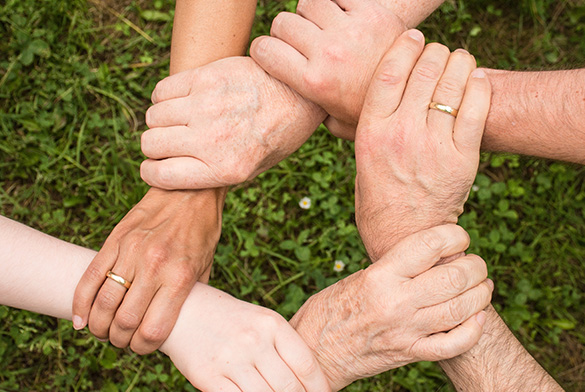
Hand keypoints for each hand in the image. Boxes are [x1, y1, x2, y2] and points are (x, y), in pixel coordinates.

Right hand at [72, 187, 224, 353]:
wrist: (190, 190)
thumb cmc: (202, 231)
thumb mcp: (205, 266)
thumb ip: (190, 295)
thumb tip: (177, 322)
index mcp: (180, 277)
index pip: (153, 329)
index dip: (143, 347)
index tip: (142, 347)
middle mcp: (154, 266)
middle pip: (124, 321)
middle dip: (119, 340)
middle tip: (121, 340)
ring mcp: (132, 251)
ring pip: (103, 302)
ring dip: (99, 326)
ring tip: (103, 330)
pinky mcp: (115, 239)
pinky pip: (90, 277)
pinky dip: (80, 303)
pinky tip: (81, 318)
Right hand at [140, 56, 325, 189]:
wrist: (300, 94)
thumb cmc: (277, 135)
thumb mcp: (253, 169)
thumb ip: (214, 174)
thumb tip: (173, 174)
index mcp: (225, 169)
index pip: (160, 175)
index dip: (152, 172)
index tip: (155, 166)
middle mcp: (213, 140)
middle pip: (151, 144)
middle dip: (155, 146)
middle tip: (171, 142)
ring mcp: (207, 106)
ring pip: (153, 116)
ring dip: (161, 121)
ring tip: (180, 120)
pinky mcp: (206, 78)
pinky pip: (162, 91)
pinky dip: (164, 97)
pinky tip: (182, 100)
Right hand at [161, 283, 330, 391]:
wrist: (184, 310)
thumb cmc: (230, 319)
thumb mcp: (261, 321)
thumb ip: (283, 346)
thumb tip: (308, 381)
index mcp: (271, 323)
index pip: (306, 364)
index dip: (319, 387)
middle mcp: (253, 340)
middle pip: (289, 386)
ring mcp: (231, 359)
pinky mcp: (208, 377)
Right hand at [250, 0, 405, 139]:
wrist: (418, 93)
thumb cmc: (371, 111)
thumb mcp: (336, 123)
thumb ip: (309, 112)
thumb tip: (290, 106)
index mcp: (314, 82)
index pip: (264, 49)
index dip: (264, 50)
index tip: (272, 54)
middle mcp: (328, 53)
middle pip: (283, 23)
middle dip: (287, 32)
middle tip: (302, 44)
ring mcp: (350, 30)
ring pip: (308, 3)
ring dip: (311, 14)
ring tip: (324, 29)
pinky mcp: (372, 12)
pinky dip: (337, 4)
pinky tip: (344, 20)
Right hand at [290, 224, 492, 390]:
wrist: (315, 350)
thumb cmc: (332, 308)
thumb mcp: (360, 277)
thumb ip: (396, 267)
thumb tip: (433, 255)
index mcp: (380, 276)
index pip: (430, 245)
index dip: (455, 235)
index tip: (459, 236)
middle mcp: (396, 302)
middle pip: (454, 277)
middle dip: (475, 266)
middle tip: (475, 263)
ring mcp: (406, 331)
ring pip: (461, 309)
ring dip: (481, 294)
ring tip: (482, 285)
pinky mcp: (410, 354)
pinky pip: (453, 344)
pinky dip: (473, 330)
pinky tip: (477, 317)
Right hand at [354, 30, 490, 260]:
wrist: (404, 237)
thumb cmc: (378, 198)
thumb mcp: (360, 159)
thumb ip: (364, 126)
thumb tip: (365, 96)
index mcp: (371, 132)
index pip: (389, 72)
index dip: (404, 46)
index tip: (413, 38)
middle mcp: (401, 134)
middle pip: (424, 71)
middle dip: (434, 52)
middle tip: (438, 52)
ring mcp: (433, 146)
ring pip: (452, 84)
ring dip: (459, 63)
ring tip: (459, 60)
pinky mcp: (462, 159)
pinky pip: (476, 108)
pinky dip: (479, 86)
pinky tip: (476, 79)